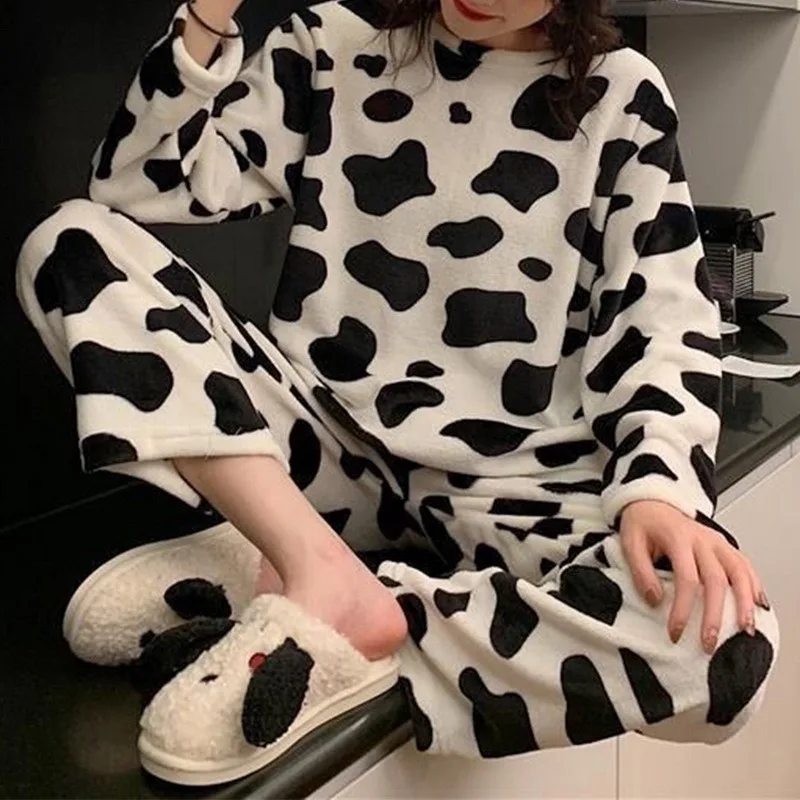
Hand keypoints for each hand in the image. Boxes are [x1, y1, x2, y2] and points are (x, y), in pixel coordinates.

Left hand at [620, 499, 768, 653]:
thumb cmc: (642, 524)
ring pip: (739, 572)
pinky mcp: (724, 546)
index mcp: (678, 538)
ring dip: (744, 602)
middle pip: (715, 580)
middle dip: (714, 615)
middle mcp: (702, 539)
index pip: (686, 578)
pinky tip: (758, 604)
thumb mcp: (630, 544)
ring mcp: (717, 542)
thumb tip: (655, 599)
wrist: (652, 503)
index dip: (682, 609)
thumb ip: (640, 571)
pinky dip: (754, 585)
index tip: (676, 632)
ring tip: (744, 628)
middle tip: (709, 642)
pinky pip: (745, 565)